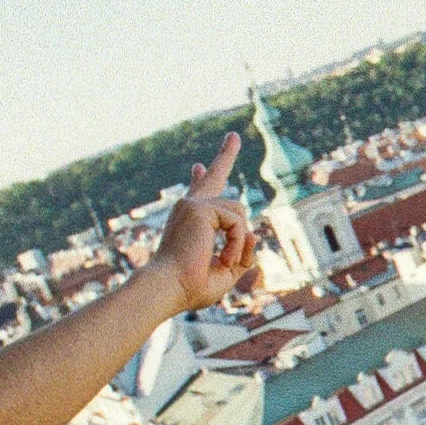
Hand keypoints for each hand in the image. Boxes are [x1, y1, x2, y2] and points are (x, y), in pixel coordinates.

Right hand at [151, 133, 258, 312]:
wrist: (169, 289)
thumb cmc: (190, 287)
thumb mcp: (225, 272)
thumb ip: (242, 254)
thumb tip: (256, 233)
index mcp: (191, 222)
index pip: (199, 196)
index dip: (203, 180)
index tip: (199, 167)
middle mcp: (189, 208)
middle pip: (214, 177)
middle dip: (226, 155)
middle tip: (234, 136)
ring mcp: (193, 204)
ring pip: (240, 213)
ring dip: (239, 243)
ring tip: (224, 261)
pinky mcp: (199, 208)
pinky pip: (237, 222)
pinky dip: (237, 243)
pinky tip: (223, 257)